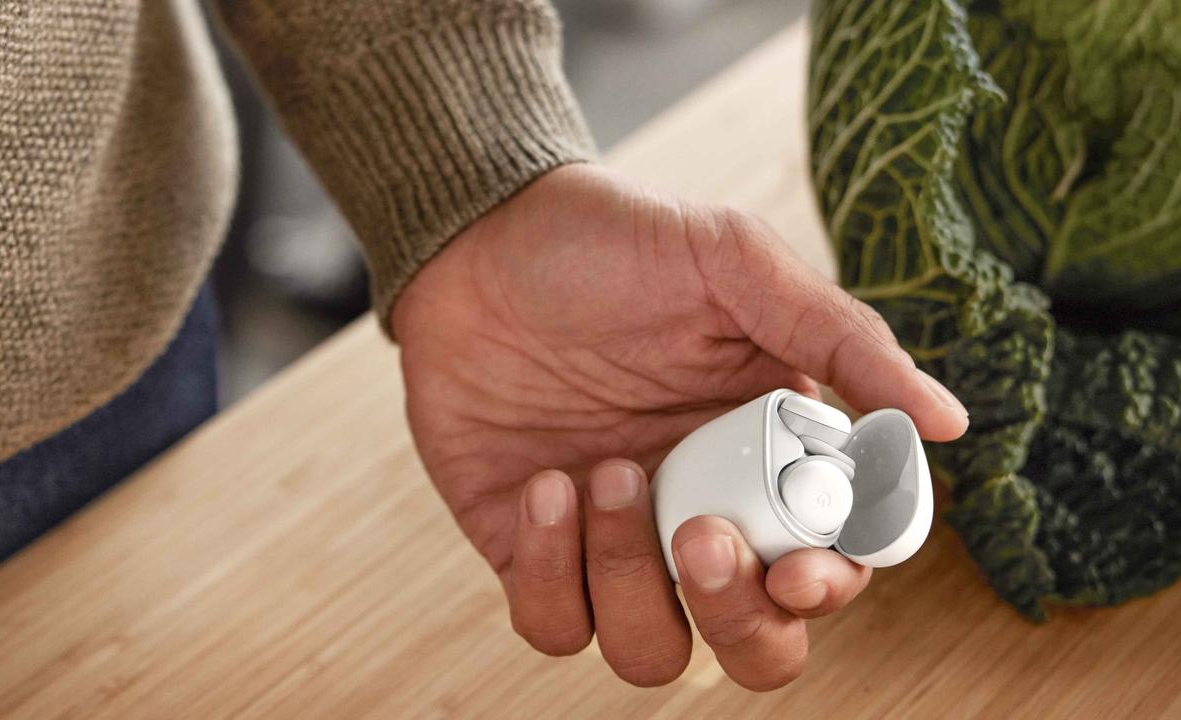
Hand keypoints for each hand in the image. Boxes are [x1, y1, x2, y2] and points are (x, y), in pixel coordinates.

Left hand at [392, 164, 967, 689]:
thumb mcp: (735, 264)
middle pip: (752, 643)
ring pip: (652, 650)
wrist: (476, 241)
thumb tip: (946, 426)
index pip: (828, 566)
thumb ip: (842, 341)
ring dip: (632, 580)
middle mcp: (699, 513)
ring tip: (603, 470)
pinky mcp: (532, 550)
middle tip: (701, 536)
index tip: (803, 568)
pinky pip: (554, 622)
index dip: (828, 590)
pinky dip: (552, 570)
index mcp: (767, 460)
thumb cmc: (615, 244)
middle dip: (739, 618)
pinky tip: (543, 483)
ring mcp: (613, 541)